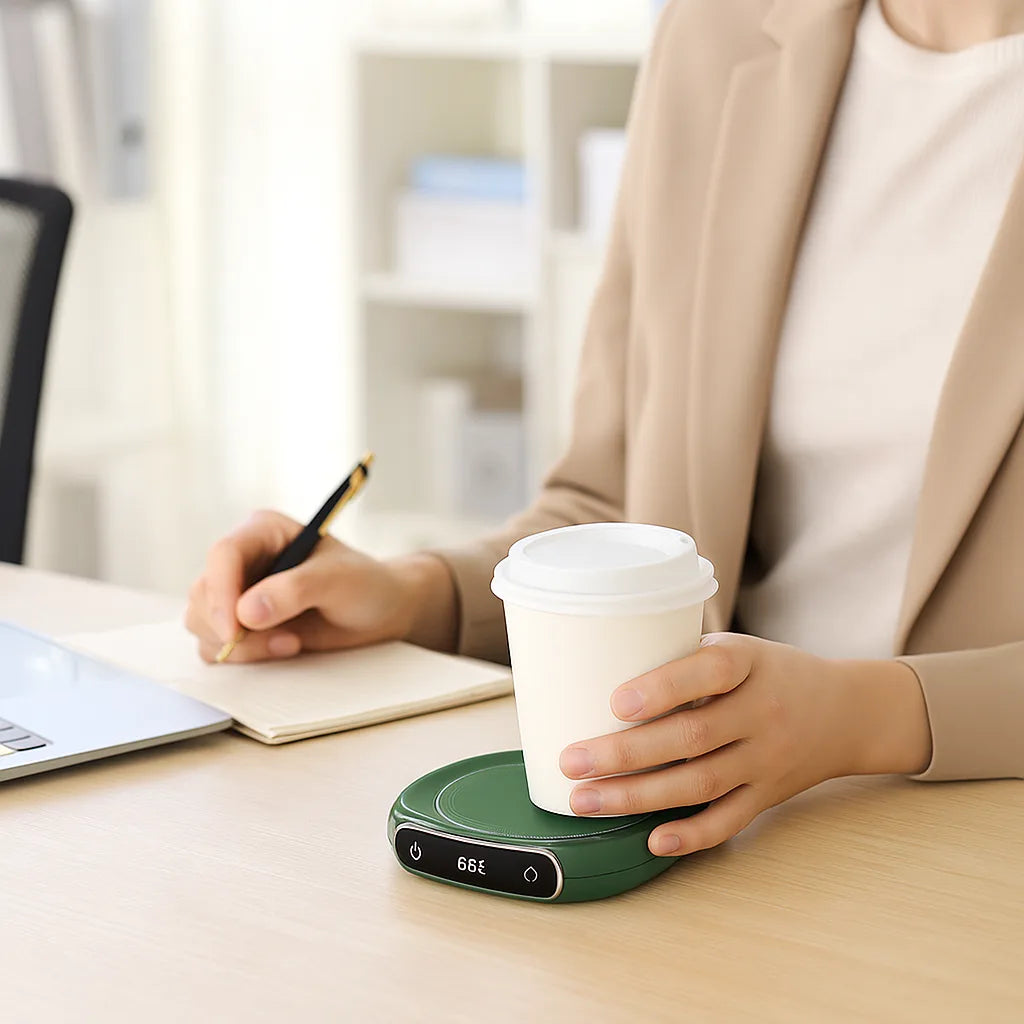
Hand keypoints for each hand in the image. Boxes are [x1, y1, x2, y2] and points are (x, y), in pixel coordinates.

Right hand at [185, 509, 456, 661]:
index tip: (235, 630)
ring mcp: (237, 593)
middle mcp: (243, 560)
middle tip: (286, 642)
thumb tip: (246, 612)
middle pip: (203, 592)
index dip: (221, 592)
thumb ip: (295, 590)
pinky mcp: (239, 625)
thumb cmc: (364, 585)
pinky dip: (242, 657)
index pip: (224, 554)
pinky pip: (214, 646)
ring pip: (201, 622)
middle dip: (232, 627)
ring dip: (241, 646)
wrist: (378, 613)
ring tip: (292, 644)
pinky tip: (285, 648)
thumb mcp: (339, 580)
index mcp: (263, 531)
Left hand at [559, 633, 931, 856]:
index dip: (663, 688)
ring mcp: (768, 759)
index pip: (709, 671)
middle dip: (625, 754)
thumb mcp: (738, 649)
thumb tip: (597, 668)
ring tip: (585, 800)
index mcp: (749, 663)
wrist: (845, 712)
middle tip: (571, 761)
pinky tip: (651, 840)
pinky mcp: (769, 796)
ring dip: (638, 797)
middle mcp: (762, 712)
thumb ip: (683, 659)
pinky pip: (730, 821)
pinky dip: (691, 835)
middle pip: (692, 737)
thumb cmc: (769, 673)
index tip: (615, 702)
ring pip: (700, 783)